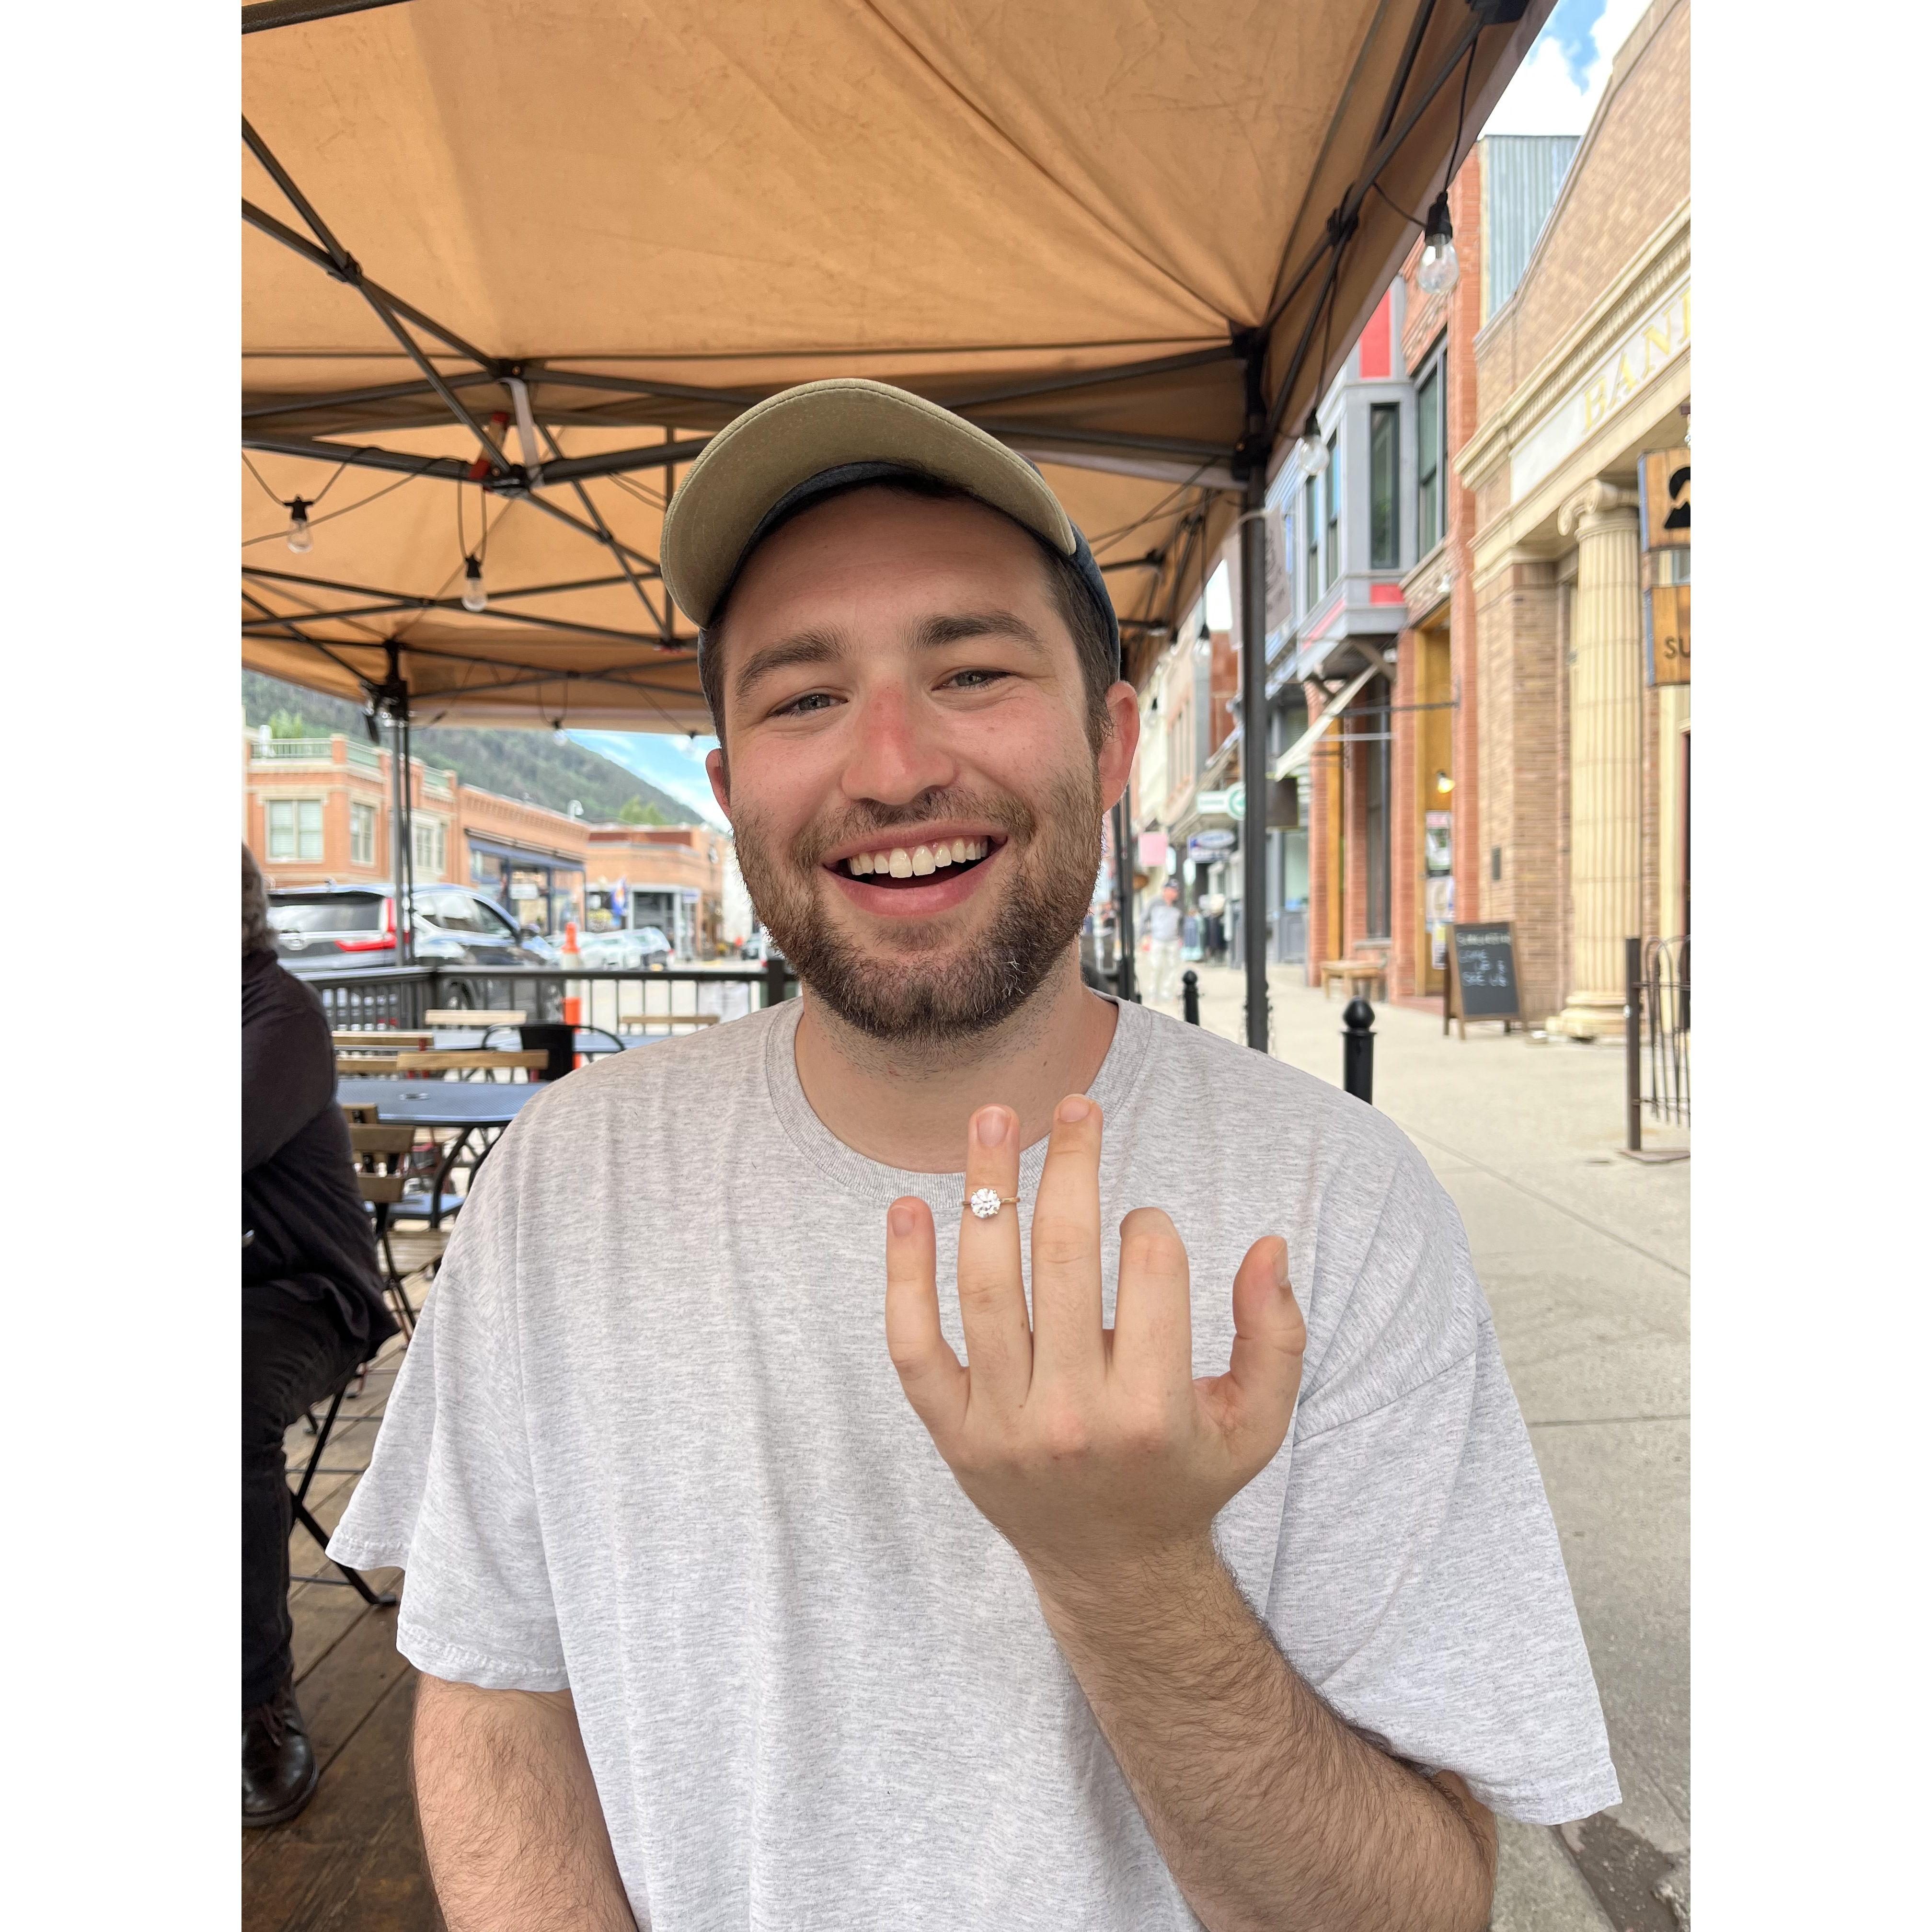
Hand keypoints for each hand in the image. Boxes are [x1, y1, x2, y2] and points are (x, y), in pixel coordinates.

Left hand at [884, 1096, 1305, 1603]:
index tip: (1145, 1222)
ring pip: (985, 1286)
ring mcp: (1003, 1425)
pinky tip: (907, 1207)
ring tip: (992, 1119)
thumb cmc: (1187, 1477)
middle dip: (1071, 1165)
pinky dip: (903, 1275)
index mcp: (1154, 1410)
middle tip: (1077, 1104)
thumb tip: (1268, 1245)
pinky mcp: (952, 1433)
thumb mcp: (1258, 1422)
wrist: (1113, 1572)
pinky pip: (913, 1344)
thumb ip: (1275, 1335)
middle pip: (1063, 1258)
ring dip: (986, 1189)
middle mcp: (1074, 1418)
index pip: (1151, 1270)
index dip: (1152, 1226)